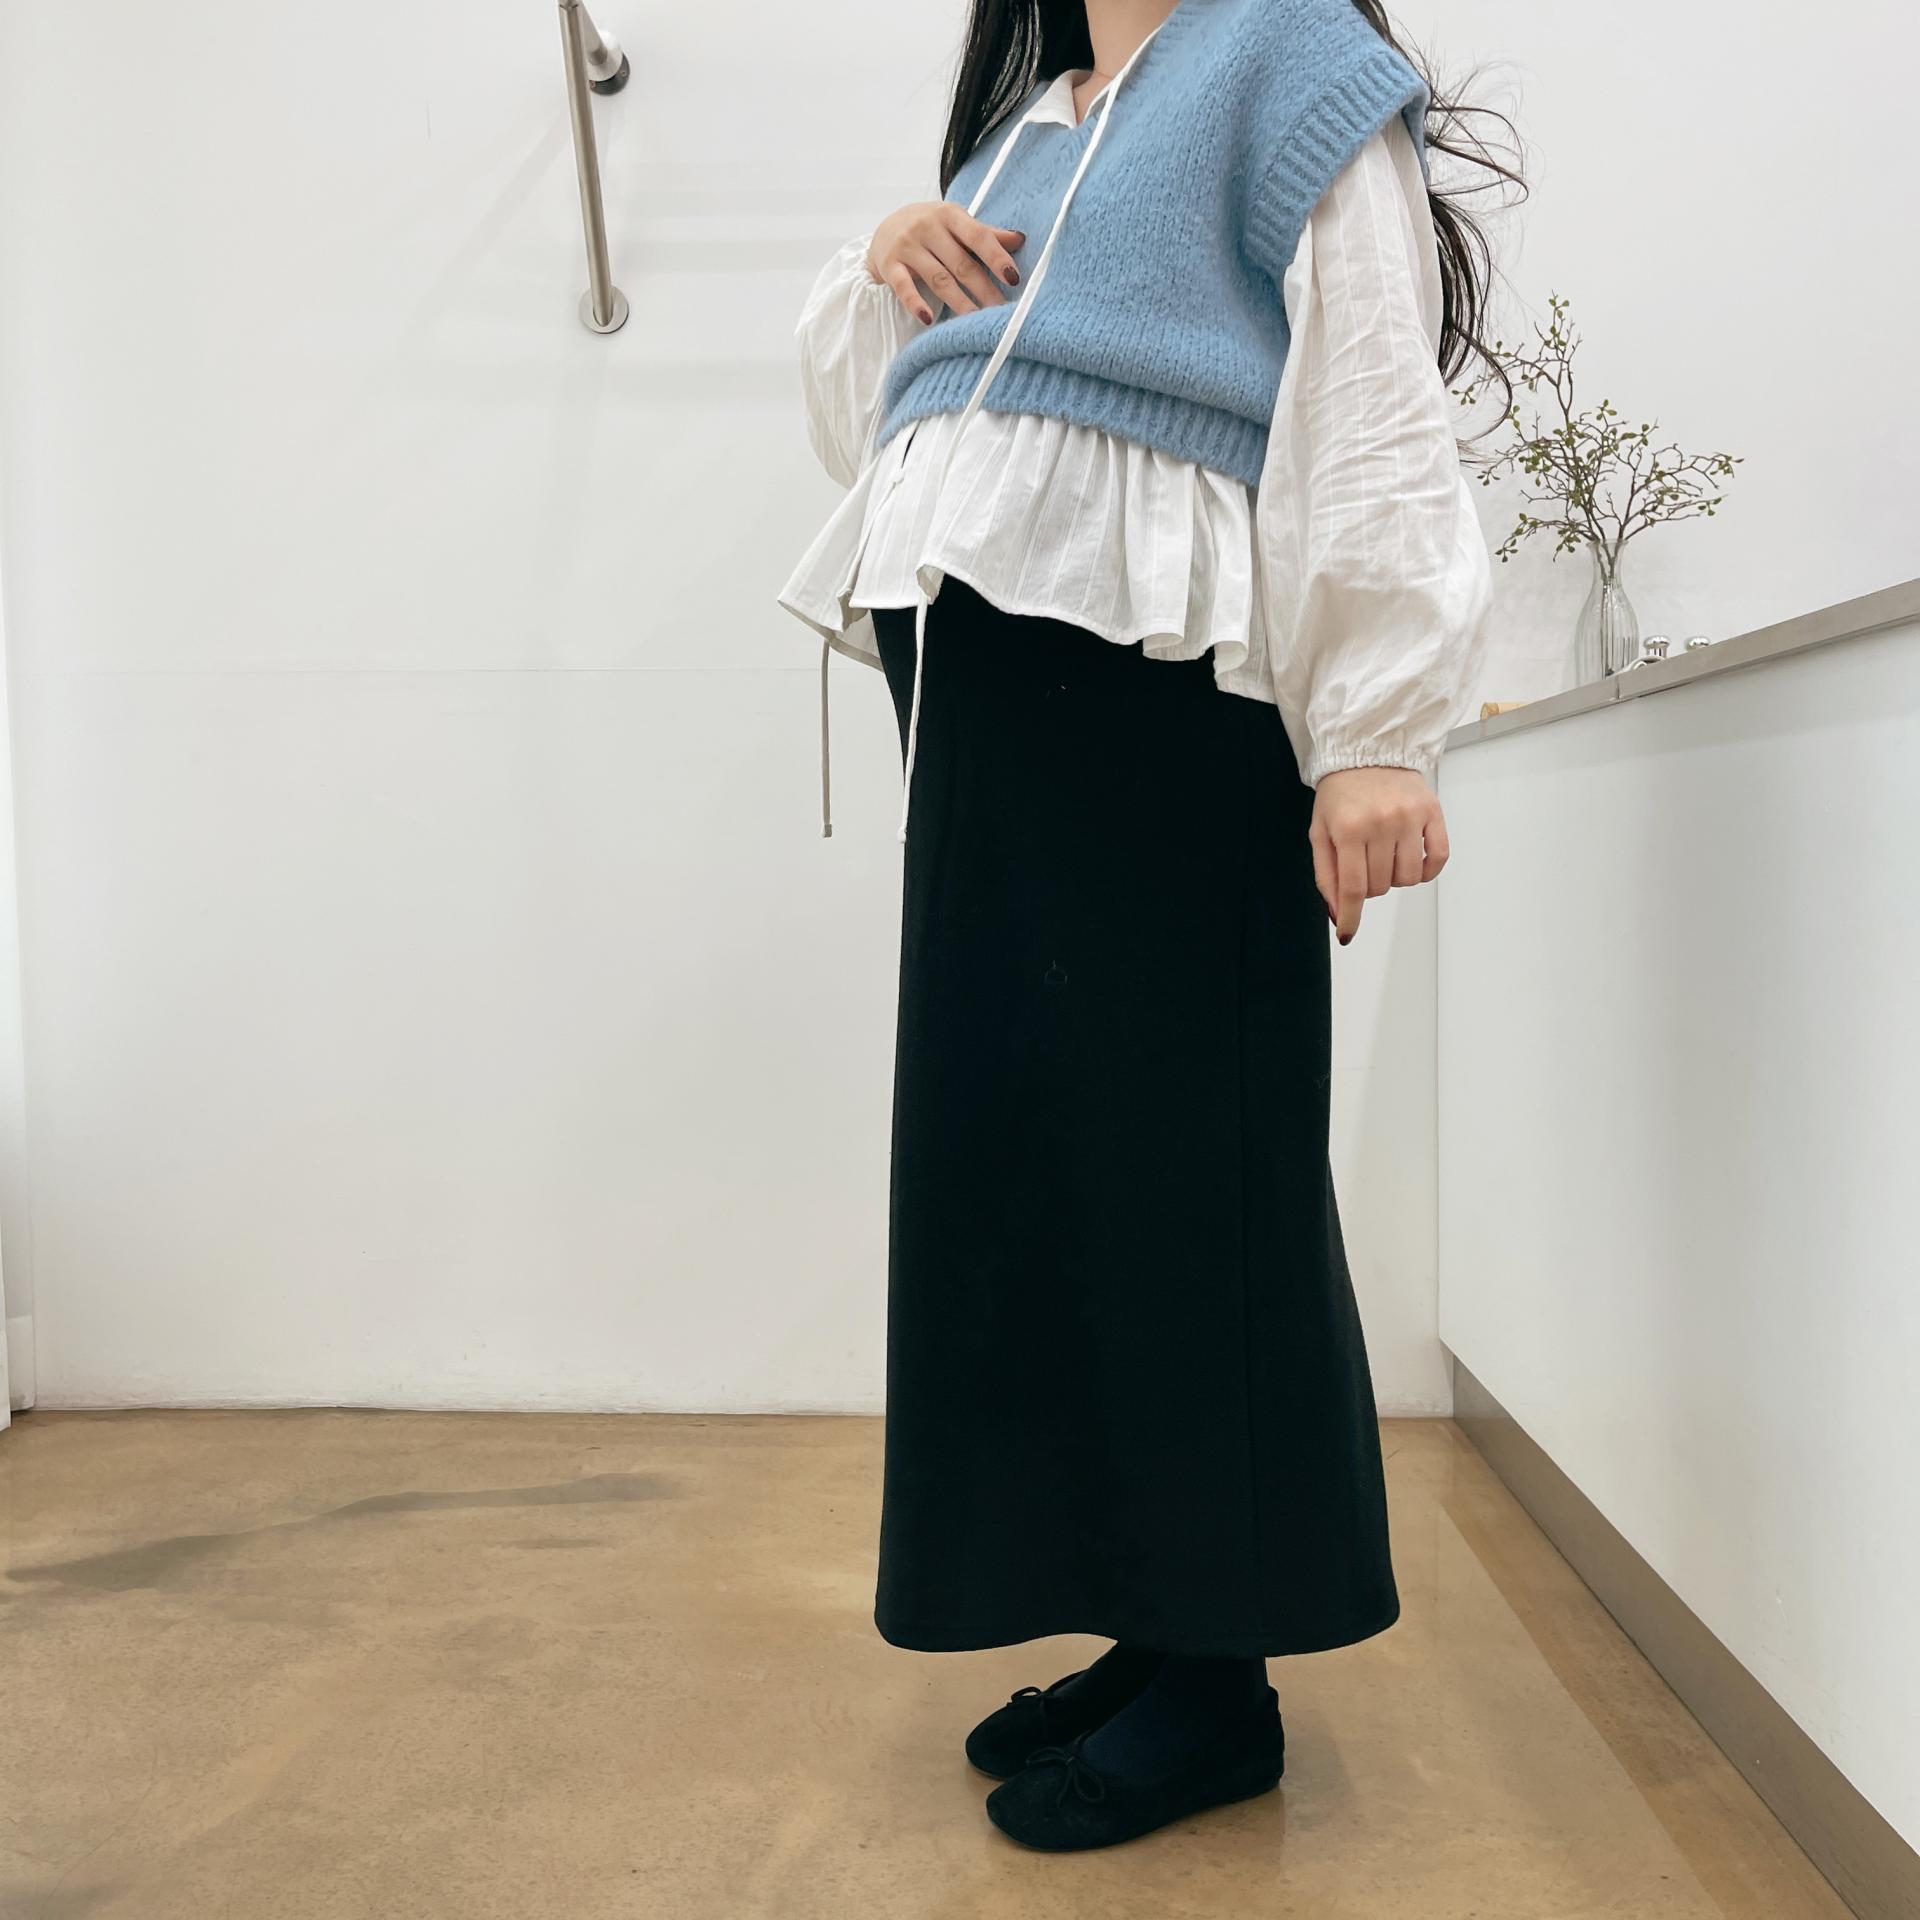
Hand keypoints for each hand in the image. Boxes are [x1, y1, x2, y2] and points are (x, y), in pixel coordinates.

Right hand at [867, 203, 1024, 325]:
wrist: (886, 228)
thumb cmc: (929, 228)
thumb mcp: (955, 224)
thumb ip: (984, 233)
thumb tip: (1019, 239)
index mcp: (949, 215)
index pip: (978, 236)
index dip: (996, 257)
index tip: (1013, 278)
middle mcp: (927, 227)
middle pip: (961, 263)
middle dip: (983, 289)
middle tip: (1000, 311)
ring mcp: (907, 246)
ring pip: (938, 278)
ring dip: (959, 302)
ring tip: (976, 321)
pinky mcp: (889, 265)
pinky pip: (904, 287)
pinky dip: (915, 303)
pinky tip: (927, 319)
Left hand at [1309, 767, 1449, 945]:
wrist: (1367, 752)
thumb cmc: (1341, 794)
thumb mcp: (1320, 831)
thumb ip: (1327, 874)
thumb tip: (1339, 913)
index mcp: (1349, 828)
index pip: (1354, 887)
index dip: (1351, 916)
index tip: (1348, 934)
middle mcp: (1382, 823)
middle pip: (1380, 886)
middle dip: (1369, 886)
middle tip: (1364, 862)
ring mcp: (1410, 818)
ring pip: (1408, 878)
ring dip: (1395, 877)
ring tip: (1385, 855)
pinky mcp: (1433, 812)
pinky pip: (1438, 859)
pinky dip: (1426, 870)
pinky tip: (1412, 860)